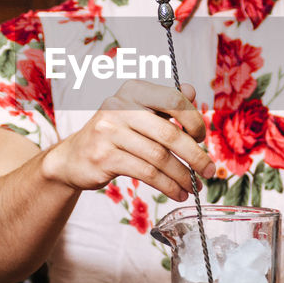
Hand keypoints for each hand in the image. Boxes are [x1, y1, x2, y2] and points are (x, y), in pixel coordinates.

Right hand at [41, 81, 214, 201]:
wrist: (74, 157)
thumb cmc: (114, 134)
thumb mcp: (138, 112)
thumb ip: (165, 103)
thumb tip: (192, 91)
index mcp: (133, 90)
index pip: (174, 99)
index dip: (194, 120)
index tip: (201, 138)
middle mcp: (119, 106)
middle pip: (169, 133)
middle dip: (195, 156)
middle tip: (209, 171)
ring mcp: (109, 131)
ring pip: (159, 157)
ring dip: (182, 176)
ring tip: (193, 187)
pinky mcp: (104, 157)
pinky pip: (146, 173)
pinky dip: (167, 186)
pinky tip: (177, 192)